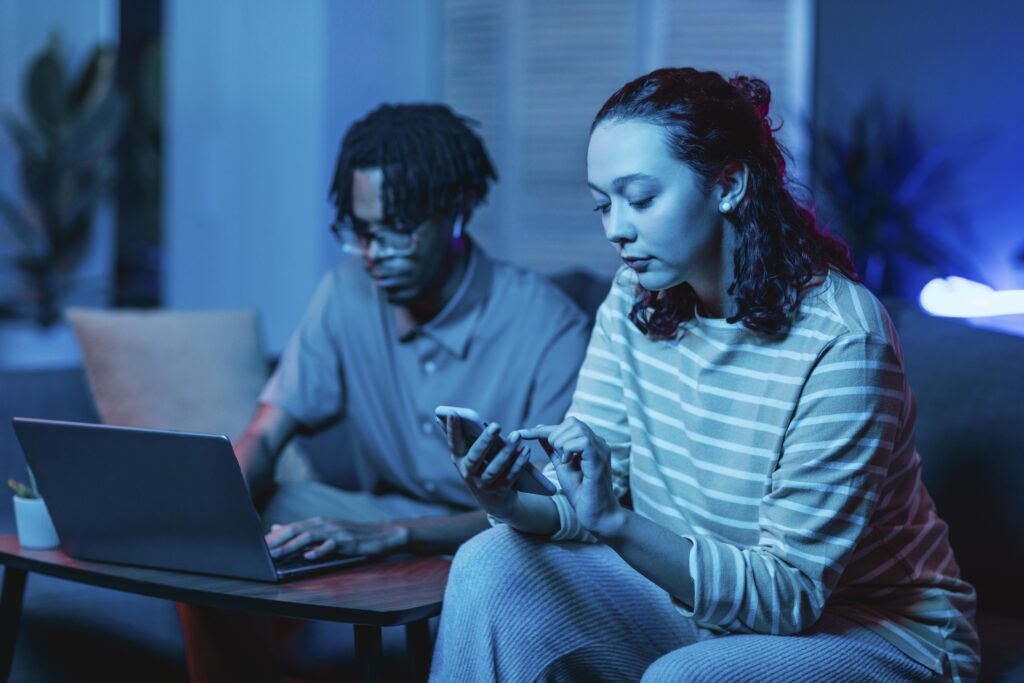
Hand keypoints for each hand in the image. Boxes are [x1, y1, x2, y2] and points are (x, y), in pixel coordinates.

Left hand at [265, 517, 408, 559]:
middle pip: (296, 530)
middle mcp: (324, 524)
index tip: (257, 547)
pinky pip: (331, 545)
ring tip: (277, 555)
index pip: (291, 528)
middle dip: (277, 541)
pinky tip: (308, 556)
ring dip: (291, 546)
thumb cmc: (351, 535)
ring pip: (309, 536)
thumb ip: (301, 530)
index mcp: (317, 522)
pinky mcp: (347, 540)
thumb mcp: (324, 531)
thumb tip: (276, 527)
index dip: (274, 537)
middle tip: (262, 552)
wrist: (380, 534)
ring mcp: (335, 531)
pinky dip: (319, 550)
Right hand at [446, 416, 532, 519]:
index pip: (454, 443)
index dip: (452, 429)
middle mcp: (468, 474)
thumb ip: (471, 439)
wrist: (492, 500)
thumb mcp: (473, 455)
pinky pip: (510, 476)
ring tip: (516, 435)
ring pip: (495, 468)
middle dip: (486, 441)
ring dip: (507, 451)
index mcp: (459, 460)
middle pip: (475, 457)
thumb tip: (467, 417)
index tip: (453, 413)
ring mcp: (483, 484)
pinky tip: (526, 450)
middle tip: (496, 425)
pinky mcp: (500, 491)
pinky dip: (519, 463)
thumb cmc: (481, 467)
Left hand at [515, 417, 624, 537]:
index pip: (566, 425)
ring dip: (561, 443)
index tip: (520, 433)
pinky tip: (568, 462)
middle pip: (572, 422)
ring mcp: (601, 449)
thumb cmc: (581, 493)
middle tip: (556, 457)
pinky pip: (582, 441)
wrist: (597, 515)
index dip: (542, 429)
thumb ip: (553, 449)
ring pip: (576, 429)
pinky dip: (569, 449)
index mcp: (590, 443)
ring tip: (563, 461)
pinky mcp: (599, 459)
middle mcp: (598, 442)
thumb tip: (540, 431)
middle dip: (554, 436)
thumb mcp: (562, 466)